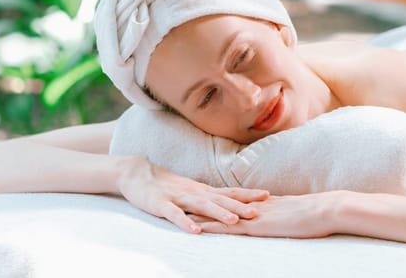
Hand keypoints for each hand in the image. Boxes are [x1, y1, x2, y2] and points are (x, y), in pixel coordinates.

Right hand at [116, 157, 268, 233]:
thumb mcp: (192, 191)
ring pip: (202, 206)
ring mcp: (178, 197)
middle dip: (240, 206)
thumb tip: (232, 204)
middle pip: (221, 199)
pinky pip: (174, 215)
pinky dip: (185, 222)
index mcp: (203, 190)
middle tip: (259, 212)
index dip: (248, 194)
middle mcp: (194, 192)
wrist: (137, 174)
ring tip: (234, 221)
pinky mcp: (161, 204)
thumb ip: (209, 198)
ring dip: (219, 214)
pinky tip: (195, 231)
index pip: (229, 191)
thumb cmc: (168, 186)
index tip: (268, 196)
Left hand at [193, 191, 347, 238]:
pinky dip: (213, 228)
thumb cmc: (321, 213)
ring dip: (202, 214)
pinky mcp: (257, 227)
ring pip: (222, 214)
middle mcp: (258, 207)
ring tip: (181, 212)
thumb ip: (293, 212)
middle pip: (225, 203)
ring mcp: (256, 216)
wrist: (327, 209)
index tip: (208, 197)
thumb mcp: (303, 212)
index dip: (223, 199)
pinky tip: (198, 230)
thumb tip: (292, 214)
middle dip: (205, 203)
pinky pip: (229, 228)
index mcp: (269, 203)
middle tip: (185, 200)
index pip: (240, 200)